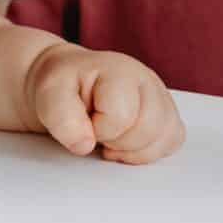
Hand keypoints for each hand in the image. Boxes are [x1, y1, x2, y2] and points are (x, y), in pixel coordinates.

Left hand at [21, 43, 184, 164]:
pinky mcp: (167, 113)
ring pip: (167, 137)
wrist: (69, 82)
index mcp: (120, 71)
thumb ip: (62, 118)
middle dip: (118, 141)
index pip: (122, 117)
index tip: (85, 121)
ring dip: (135, 149)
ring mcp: (161, 96)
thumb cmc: (63, 86)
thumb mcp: (49, 95)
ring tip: (112, 137)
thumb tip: (85, 144)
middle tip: (99, 131)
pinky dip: (151, 150)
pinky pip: (173, 141)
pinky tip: (127, 143)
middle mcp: (147, 80)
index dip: (98, 129)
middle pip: (149, 130)